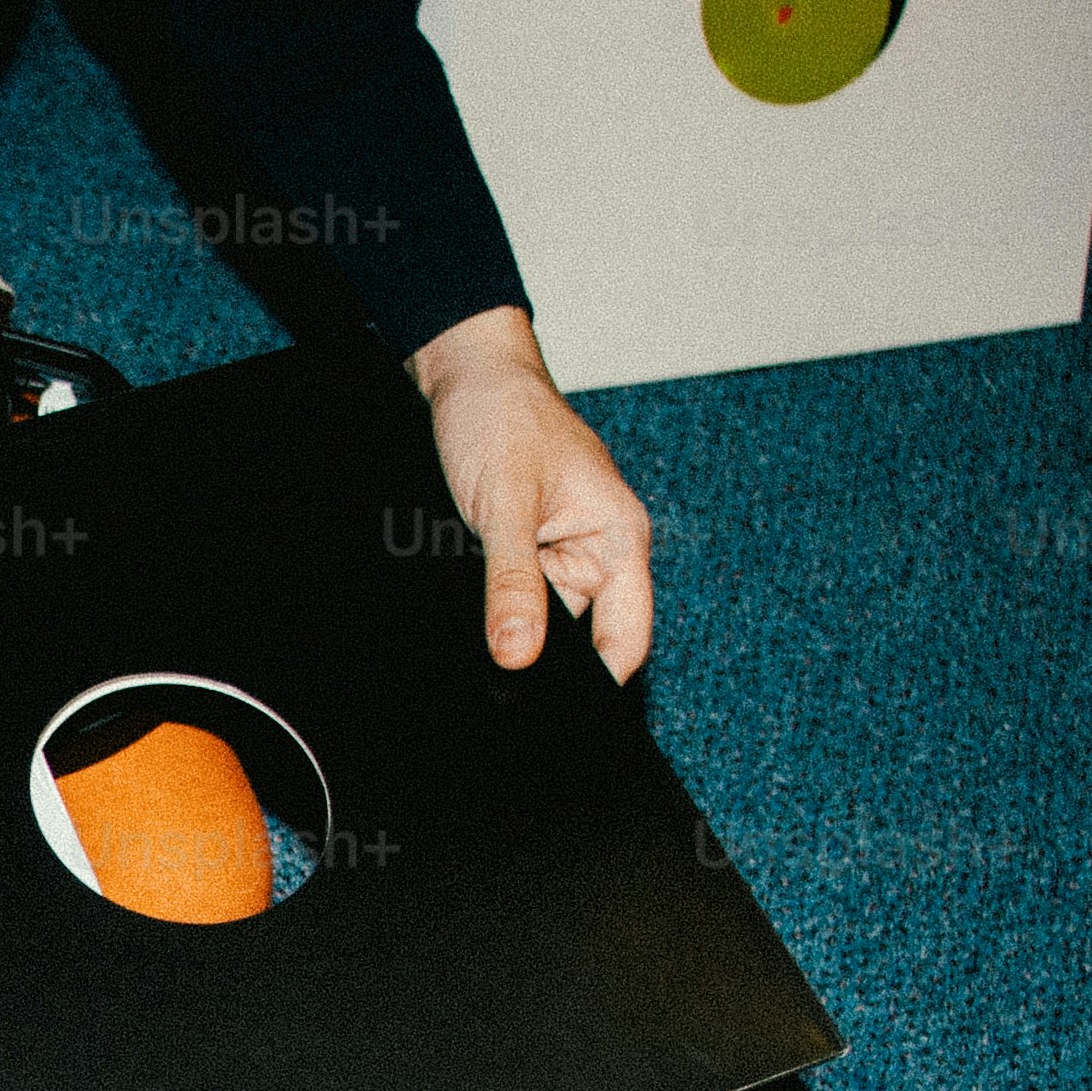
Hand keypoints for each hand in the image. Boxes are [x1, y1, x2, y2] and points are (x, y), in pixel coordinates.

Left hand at [408, 305, 654, 684]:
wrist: (465, 374)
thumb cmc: (503, 416)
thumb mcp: (505, 504)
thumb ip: (513, 583)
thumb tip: (517, 657)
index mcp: (619, 539)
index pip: (626, 640)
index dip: (596, 684)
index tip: (556, 716)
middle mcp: (596, 553)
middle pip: (578, 640)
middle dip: (540, 656)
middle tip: (498, 671)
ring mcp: (558, 555)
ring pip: (537, 621)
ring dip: (508, 624)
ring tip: (477, 599)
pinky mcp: (522, 552)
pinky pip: (510, 597)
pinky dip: (488, 604)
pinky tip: (466, 593)